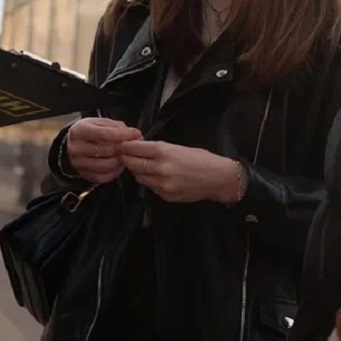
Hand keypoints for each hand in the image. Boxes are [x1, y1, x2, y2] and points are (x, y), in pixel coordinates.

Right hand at [66, 117, 142, 183]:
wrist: (75, 143)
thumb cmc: (91, 131)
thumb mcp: (101, 123)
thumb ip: (117, 127)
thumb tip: (135, 135)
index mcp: (79, 131)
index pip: (102, 134)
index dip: (121, 135)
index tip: (135, 134)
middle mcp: (75, 148)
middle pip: (104, 151)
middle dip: (122, 149)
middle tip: (131, 146)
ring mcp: (78, 163)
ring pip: (105, 166)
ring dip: (119, 161)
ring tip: (124, 155)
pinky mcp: (83, 175)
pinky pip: (103, 177)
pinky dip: (114, 172)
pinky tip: (118, 165)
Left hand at [120, 140, 242, 203]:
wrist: (218, 179)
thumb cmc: (201, 158)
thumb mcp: (178, 147)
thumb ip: (158, 149)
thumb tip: (139, 147)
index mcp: (163, 152)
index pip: (134, 149)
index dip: (125, 146)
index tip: (121, 145)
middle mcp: (159, 169)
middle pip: (132, 163)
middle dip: (126, 158)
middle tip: (124, 155)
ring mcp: (161, 184)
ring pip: (138, 177)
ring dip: (137, 170)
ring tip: (141, 165)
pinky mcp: (165, 196)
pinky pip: (149, 187)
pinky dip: (149, 180)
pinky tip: (155, 176)